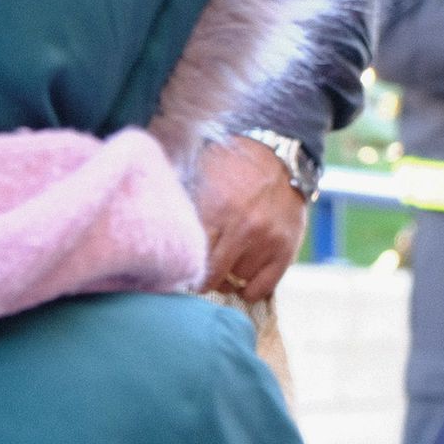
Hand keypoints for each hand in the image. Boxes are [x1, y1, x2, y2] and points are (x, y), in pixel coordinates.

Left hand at [192, 138, 305, 301]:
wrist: (279, 154)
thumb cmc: (231, 164)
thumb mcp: (201, 173)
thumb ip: (182, 203)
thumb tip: (157, 228)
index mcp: (217, 209)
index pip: (192, 256)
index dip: (183, 265)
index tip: (180, 265)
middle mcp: (244, 228)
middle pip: (213, 276)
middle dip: (203, 277)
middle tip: (201, 271)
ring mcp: (267, 241)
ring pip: (237, 281)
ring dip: (229, 276)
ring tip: (226, 263)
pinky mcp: (286, 250)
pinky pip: (262, 288)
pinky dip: (249, 289)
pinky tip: (244, 275)